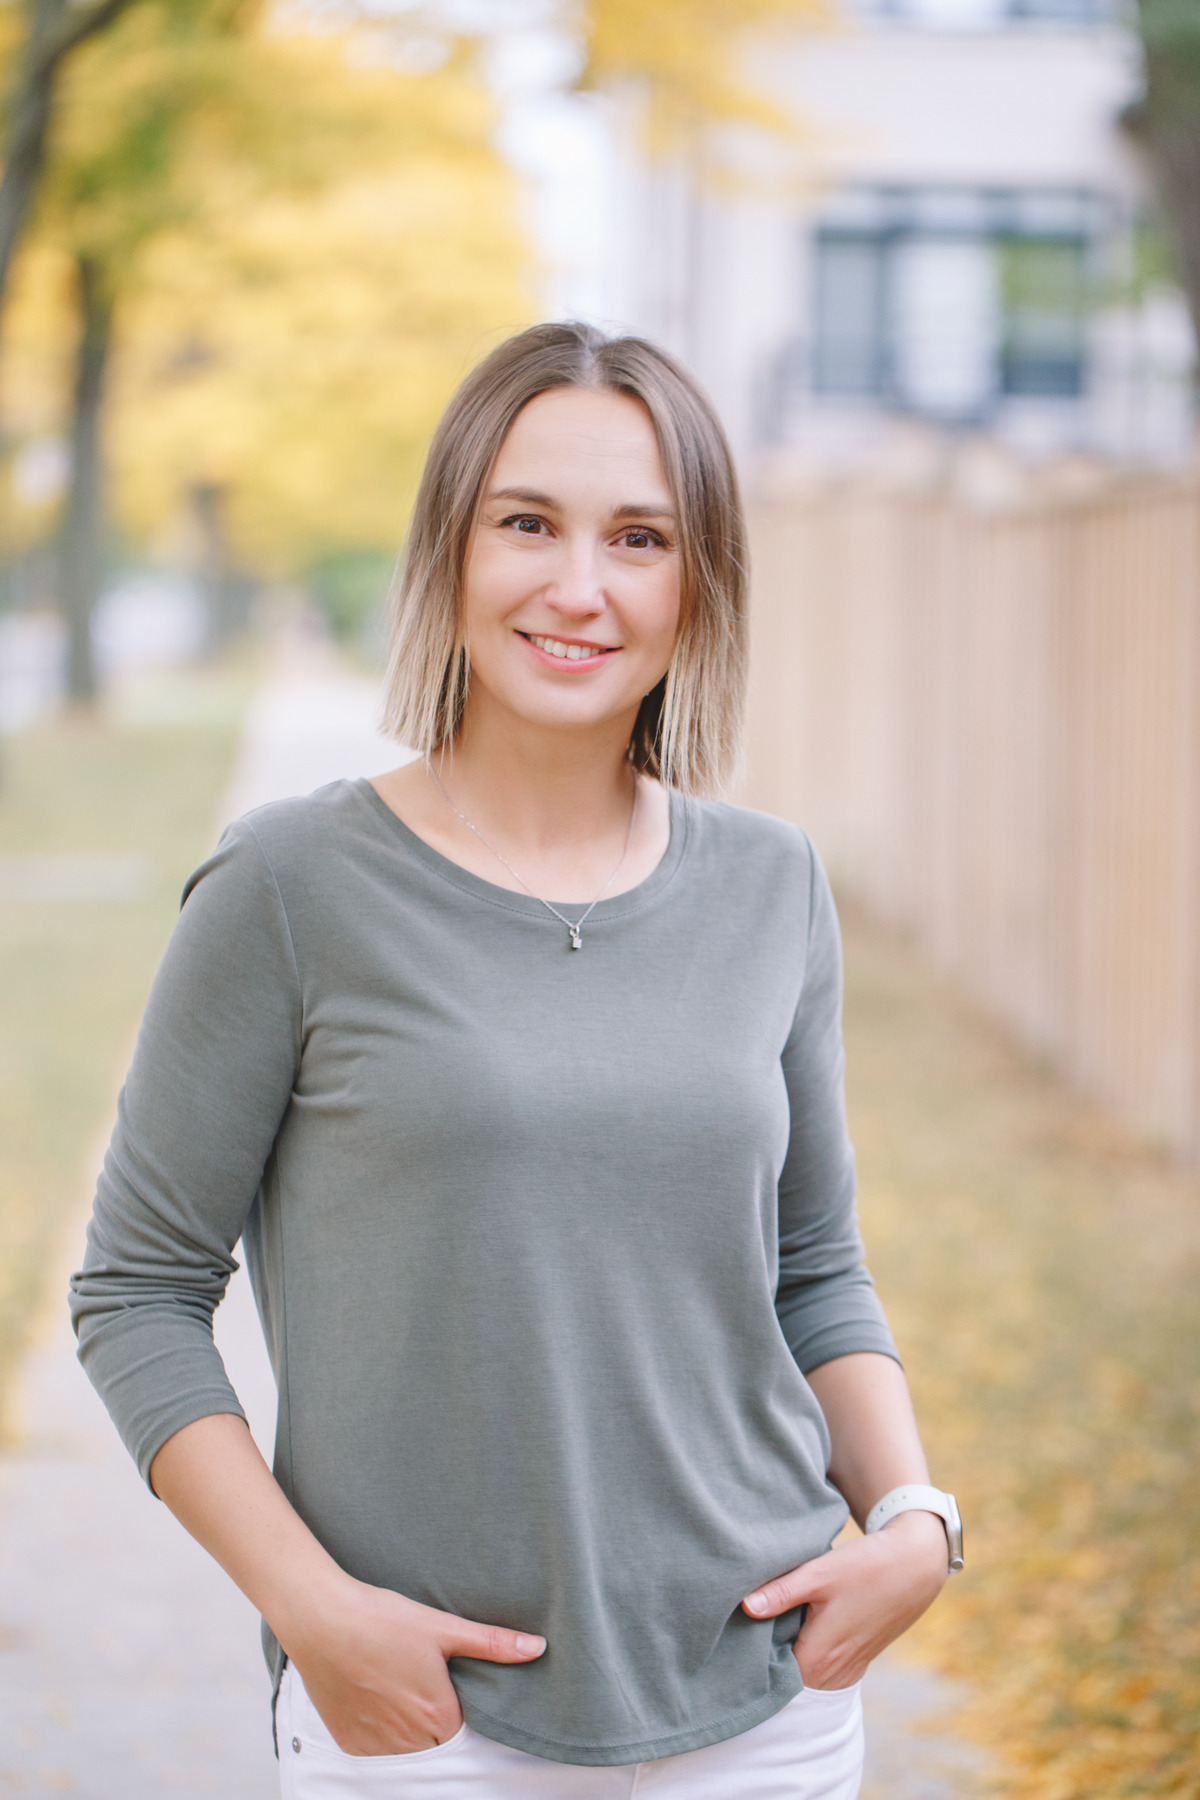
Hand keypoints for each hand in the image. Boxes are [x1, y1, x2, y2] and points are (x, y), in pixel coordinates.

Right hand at [287, 1575, 545, 1755]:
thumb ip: (492, 1643)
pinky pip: (375, 1747)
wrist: (322, 1619)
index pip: (463, 1725)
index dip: (456, 1700)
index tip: (443, 1678)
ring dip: (406, 1725)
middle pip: (435, 1739)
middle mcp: (410, 1739)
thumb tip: (538, 1648)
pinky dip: (378, 1727)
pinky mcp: (349, 1743)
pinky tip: (372, 1692)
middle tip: (417, 1675)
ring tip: (393, 1680)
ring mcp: (376, 1745)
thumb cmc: (382, 1619)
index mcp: (438, 1714)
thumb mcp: (442, 1627)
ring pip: (406, 1746)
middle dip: (433, 1714)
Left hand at [742, 1510, 947, 1690]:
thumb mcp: (819, 1574)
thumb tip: (744, 1606)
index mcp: (817, 1660)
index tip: (730, 1640)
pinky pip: (820, 1667)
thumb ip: (780, 1593)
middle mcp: (831, 1675)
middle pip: (785, 1676)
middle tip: (738, 1629)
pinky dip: (805, 1654)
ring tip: (763, 1627)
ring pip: (803, 1672)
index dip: (748, 1659)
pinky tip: (794, 1627)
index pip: (769, 1677)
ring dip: (785, 1654)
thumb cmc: (866, 1567)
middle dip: (763, 1657)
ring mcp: (847, 1670)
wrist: (915, 1565)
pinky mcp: (856, 1660)